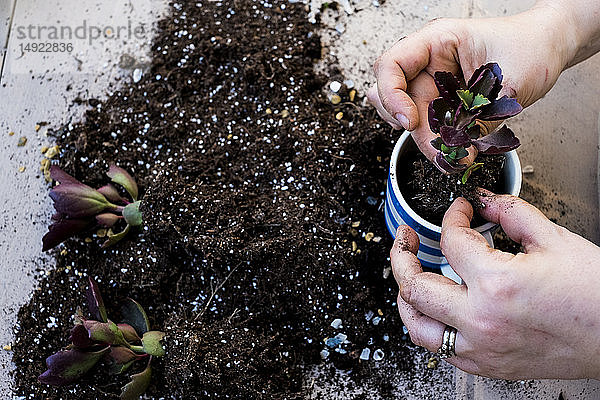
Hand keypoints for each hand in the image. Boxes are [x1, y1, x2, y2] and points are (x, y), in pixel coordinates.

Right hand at [367, 7, 573, 162]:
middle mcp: (429, 60)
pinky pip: (427, 121)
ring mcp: (434, 80)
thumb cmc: (532, 47)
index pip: (390, 66)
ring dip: (424, 138)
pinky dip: (434, 139)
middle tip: (441, 151)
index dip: (392, 96)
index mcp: (437, 40)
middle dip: (415, 129)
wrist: (548, 47)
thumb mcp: (510, 84)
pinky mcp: (443, 98)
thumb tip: (459, 153)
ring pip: (410, 114)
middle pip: (396, 98)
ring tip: (449, 154)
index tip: (410, 122)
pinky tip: (447, 147)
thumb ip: (480, 120)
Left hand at [391, 190, 599, 379]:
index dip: (451, 217)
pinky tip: (435, 310)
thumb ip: (511, 213)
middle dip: (402, 255)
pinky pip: (441, 349)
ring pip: (417, 326)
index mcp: (497, 284)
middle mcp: (481, 320)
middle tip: (405, 239)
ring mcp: (482, 347)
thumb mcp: (554, 240)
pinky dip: (430, 327)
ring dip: (406, 298)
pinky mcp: (489, 364)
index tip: (459, 211)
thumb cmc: (596, 295)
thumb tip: (484, 201)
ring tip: (408, 277)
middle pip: (414, 286)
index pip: (451, 241)